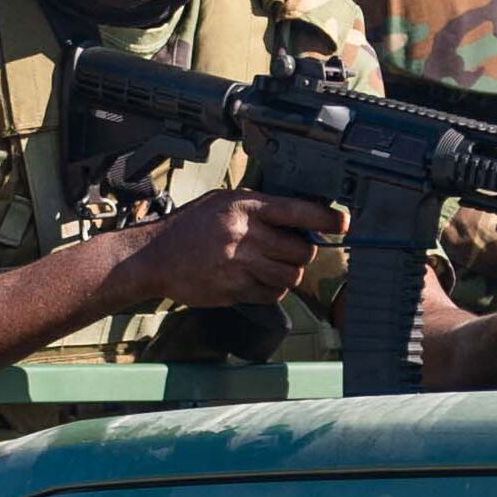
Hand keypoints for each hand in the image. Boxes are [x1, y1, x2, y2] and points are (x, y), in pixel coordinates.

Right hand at [124, 190, 337, 309]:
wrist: (154, 256)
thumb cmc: (190, 226)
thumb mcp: (222, 202)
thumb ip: (258, 208)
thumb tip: (299, 220)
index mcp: (243, 207)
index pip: (295, 211)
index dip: (324, 219)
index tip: (342, 224)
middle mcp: (243, 234)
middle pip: (299, 251)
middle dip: (301, 254)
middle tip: (289, 251)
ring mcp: (238, 264)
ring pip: (289, 277)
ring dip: (287, 274)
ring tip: (270, 266)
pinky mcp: (233, 289)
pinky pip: (271, 294)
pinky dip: (271, 290)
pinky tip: (255, 279)